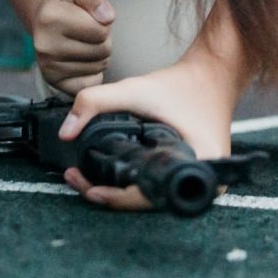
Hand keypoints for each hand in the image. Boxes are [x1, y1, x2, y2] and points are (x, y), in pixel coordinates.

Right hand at [33, 0, 114, 94]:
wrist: (45, 18)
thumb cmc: (67, 1)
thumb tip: (108, 18)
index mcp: (50, 18)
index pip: (101, 30)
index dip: (103, 22)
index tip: (90, 17)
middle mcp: (45, 46)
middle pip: (102, 50)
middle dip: (103, 39)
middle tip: (89, 31)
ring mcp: (48, 67)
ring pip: (99, 66)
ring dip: (99, 54)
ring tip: (84, 42)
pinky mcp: (55, 82)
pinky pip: (91, 83)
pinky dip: (93, 72)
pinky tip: (82, 59)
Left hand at [59, 52, 239, 210]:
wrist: (211, 74)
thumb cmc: (181, 84)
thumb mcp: (136, 89)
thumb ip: (96, 102)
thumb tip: (65, 132)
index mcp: (199, 165)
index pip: (150, 195)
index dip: (117, 197)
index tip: (89, 189)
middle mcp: (204, 182)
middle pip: (147, 202)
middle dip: (110, 196)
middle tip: (78, 181)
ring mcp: (199, 181)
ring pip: (150, 198)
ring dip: (118, 192)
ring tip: (85, 179)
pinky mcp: (189, 174)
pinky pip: (156, 187)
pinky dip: (132, 184)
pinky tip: (110, 175)